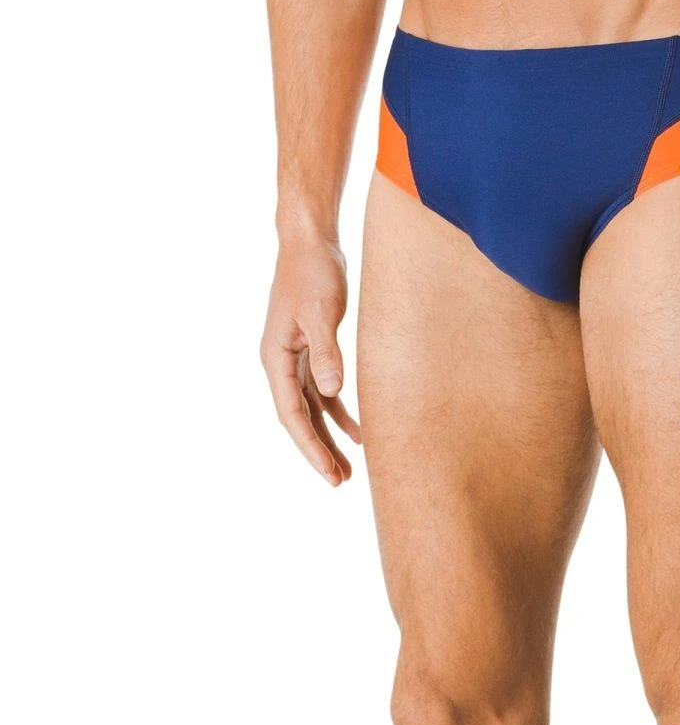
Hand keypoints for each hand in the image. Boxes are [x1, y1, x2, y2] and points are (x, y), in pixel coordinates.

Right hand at [260, 233, 361, 485]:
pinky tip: (359, 428)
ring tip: (349, 468)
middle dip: (318, 451)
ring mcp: (295, 356)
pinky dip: (338, 411)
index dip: (310, 448)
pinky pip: (323, 390)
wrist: (310, 241)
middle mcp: (281, 362)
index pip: (292, 415)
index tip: (330, 475)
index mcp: (276, 358)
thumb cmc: (313, 272)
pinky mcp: (312, 347)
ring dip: (329, 436)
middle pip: (300, 418)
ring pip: (312, 408)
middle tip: (341, 482)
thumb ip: (326, 352)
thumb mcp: (321, 312)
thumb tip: (332, 391)